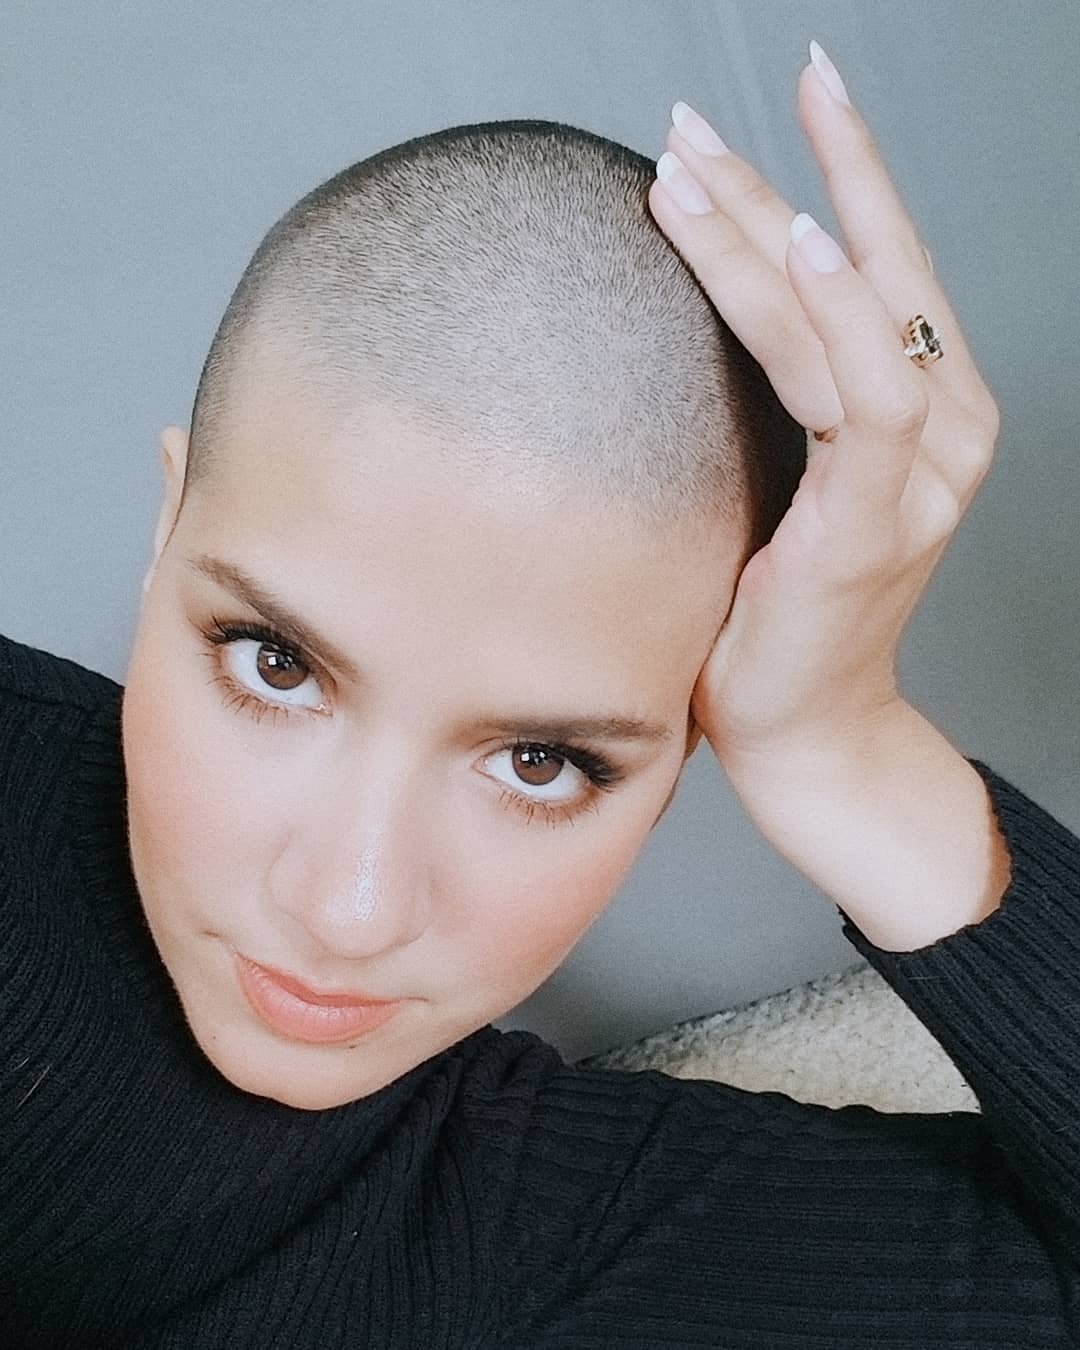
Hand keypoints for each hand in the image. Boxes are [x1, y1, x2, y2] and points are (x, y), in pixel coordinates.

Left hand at [647, 45, 1000, 777]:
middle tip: (692, 121)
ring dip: (772, 233)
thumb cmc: (771, 614)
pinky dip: (836, 318)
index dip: (836, 177)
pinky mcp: (877, 524)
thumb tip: (687, 324)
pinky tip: (801, 245)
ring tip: (690, 166)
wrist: (801, 729)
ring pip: (854, 318)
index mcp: (918, 415)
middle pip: (866, 271)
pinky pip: (867, 400)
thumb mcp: (772, 487)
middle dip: (784, 179)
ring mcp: (922, 476)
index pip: (879, 270)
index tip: (775, 105)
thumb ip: (773, 405)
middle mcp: (942, 430)